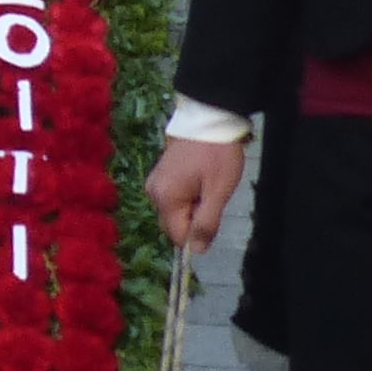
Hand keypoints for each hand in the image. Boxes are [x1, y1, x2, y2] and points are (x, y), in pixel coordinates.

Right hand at [147, 131, 242, 254]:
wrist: (209, 118)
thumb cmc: (216, 154)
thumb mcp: (218, 191)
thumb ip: (207, 223)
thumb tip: (197, 252)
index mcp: (165, 198)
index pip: (179, 236)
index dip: (199, 232)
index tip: (213, 211)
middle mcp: (153, 193)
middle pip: (175, 225)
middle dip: (195, 218)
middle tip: (211, 194)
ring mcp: (155, 183)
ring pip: (175, 213)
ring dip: (193, 208)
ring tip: (207, 184)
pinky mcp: (160, 176)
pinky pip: (173, 199)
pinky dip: (189, 197)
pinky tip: (200, 180)